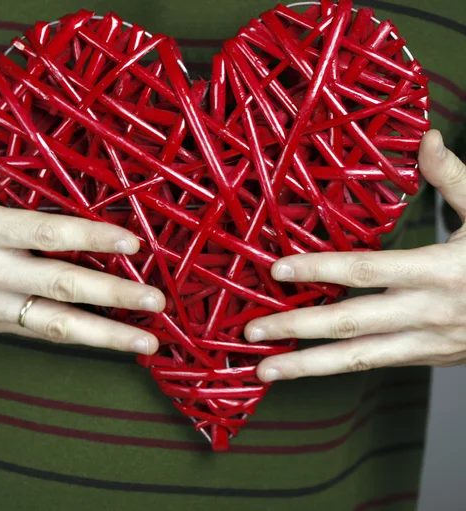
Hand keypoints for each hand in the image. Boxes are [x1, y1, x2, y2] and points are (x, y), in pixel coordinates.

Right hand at [0, 83, 164, 353]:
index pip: (44, 233)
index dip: (90, 238)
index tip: (132, 243)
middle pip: (61, 285)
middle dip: (114, 293)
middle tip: (157, 299)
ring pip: (58, 324)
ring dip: (107, 333)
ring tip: (148, 339)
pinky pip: (43, 333)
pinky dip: (81, 339)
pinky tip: (112, 341)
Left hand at [245, 129, 465, 381]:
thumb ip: (454, 179)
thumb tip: (427, 138)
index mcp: (441, 271)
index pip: (368, 271)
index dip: (320, 269)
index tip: (278, 270)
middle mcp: (429, 312)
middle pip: (352, 323)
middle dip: (298, 329)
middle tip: (252, 331)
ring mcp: (429, 343)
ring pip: (359, 360)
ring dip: (308, 366)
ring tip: (264, 370)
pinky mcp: (429, 358)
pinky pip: (374, 363)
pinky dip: (337, 365)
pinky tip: (305, 366)